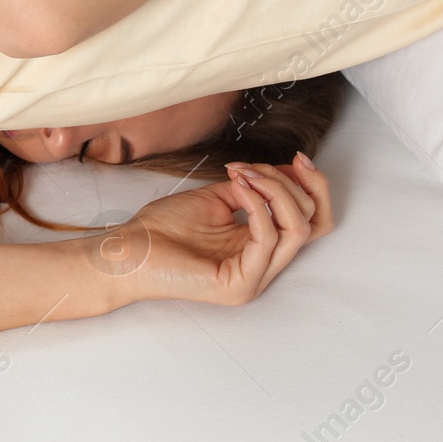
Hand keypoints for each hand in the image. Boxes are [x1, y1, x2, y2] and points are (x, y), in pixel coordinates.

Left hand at [90, 154, 332, 306]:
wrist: (128, 249)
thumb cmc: (163, 227)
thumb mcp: (217, 197)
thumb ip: (253, 188)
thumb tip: (285, 170)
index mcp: (260, 249)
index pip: (312, 221)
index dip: (314, 187)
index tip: (298, 157)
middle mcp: (263, 267)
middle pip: (313, 223)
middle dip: (291, 184)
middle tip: (255, 168)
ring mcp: (255, 279)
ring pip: (297, 229)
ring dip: (276, 191)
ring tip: (244, 175)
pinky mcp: (241, 284)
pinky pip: (268, 239)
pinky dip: (257, 205)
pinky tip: (238, 188)